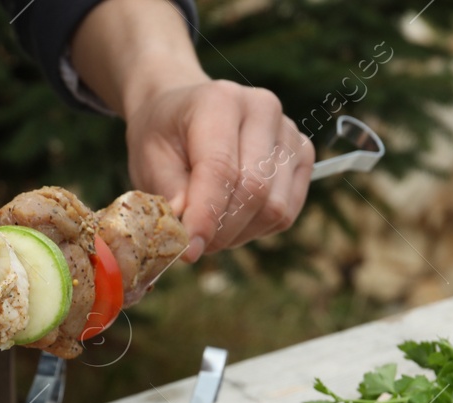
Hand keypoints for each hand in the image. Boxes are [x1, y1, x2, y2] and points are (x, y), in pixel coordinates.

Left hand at [125, 80, 314, 261]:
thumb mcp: (150, 161)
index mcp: (220, 101)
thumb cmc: (164, 138)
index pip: (221, 169)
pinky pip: (287, 211)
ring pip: (275, 207)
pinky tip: (232, 221)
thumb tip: (187, 236)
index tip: (189, 251)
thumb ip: (169, 195)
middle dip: (222, 230)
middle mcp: (263, 109)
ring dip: (239, 233)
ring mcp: (288, 131)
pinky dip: (257, 228)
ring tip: (210, 230)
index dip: (205, 216)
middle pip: (254, 190)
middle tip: (194, 245)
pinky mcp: (302, 155)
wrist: (183, 113)